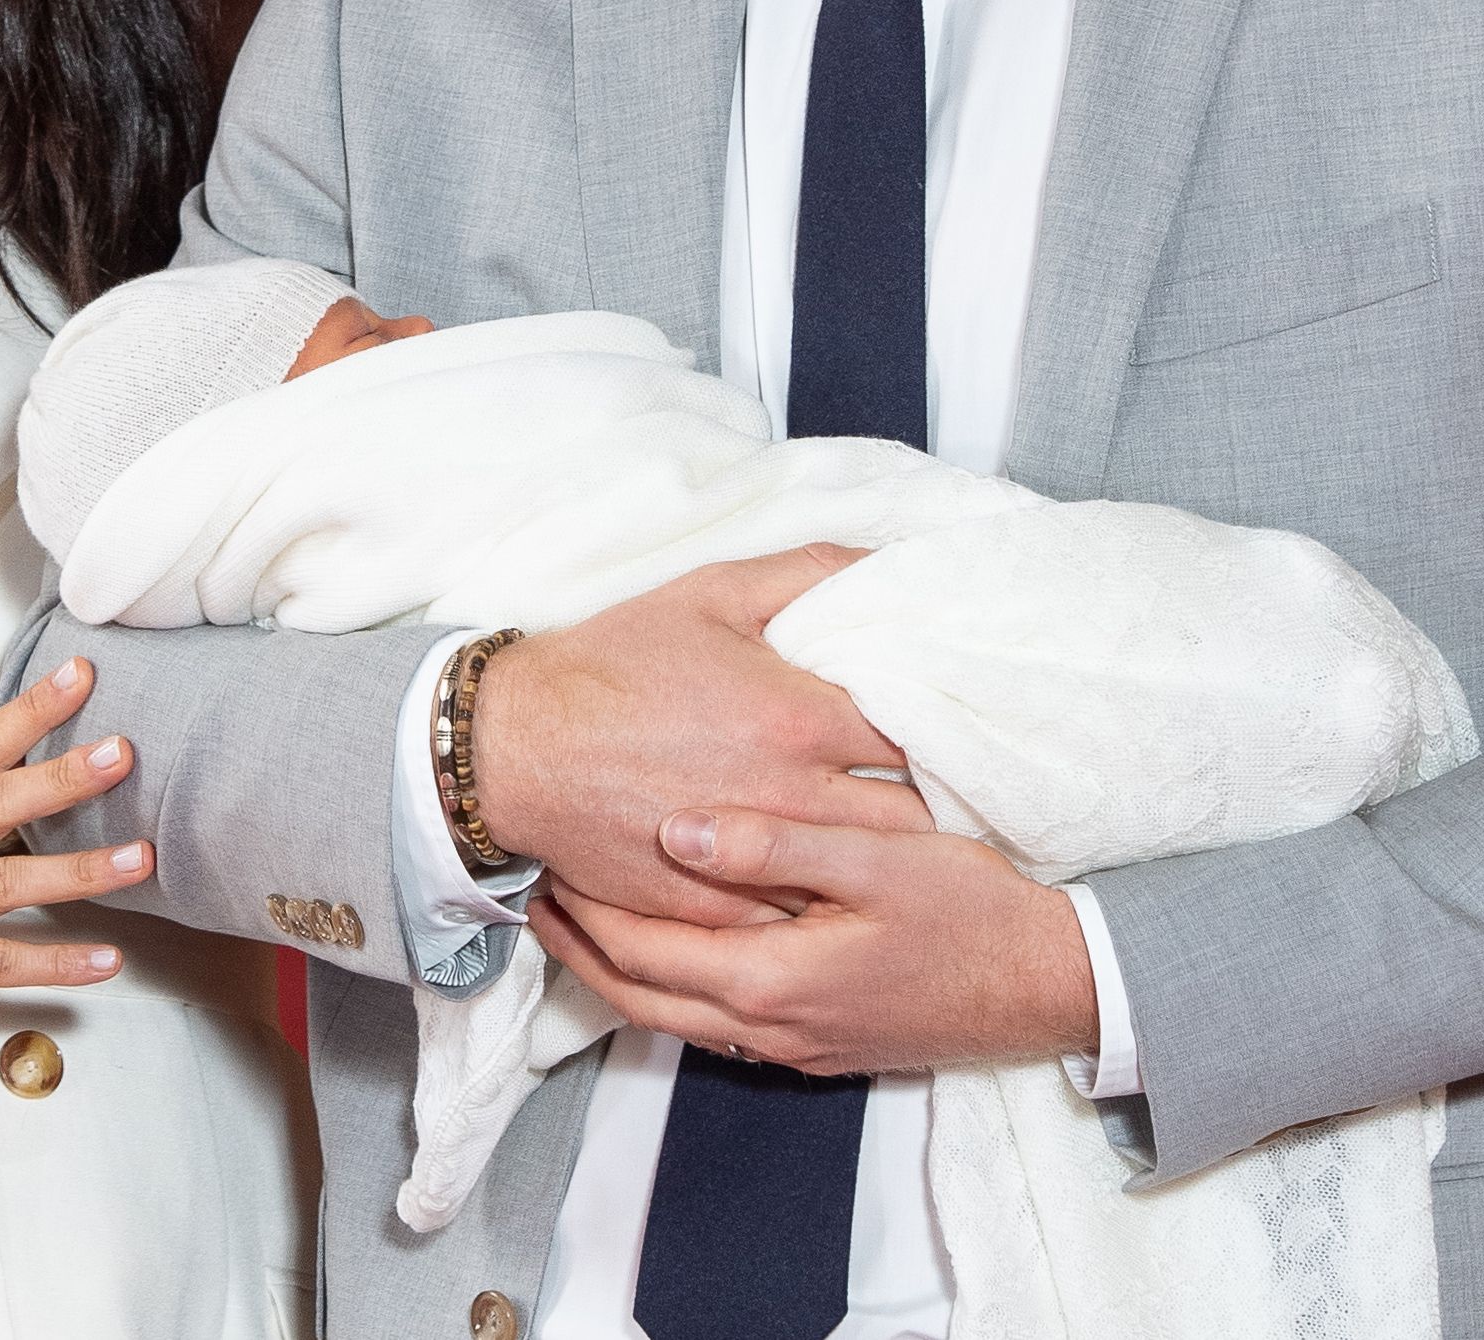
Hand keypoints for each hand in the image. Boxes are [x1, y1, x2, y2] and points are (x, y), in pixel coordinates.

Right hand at [469, 548, 931, 925]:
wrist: (517, 747)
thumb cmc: (615, 664)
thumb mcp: (712, 593)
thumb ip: (811, 572)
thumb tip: (891, 563)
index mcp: (799, 718)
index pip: (923, 738)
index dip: (953, 734)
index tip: (966, 732)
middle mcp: (789, 798)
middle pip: (911, 821)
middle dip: (939, 807)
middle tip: (954, 795)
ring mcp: (755, 863)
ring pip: (862, 879)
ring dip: (889, 864)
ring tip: (912, 849)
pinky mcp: (717, 910)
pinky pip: (800, 920)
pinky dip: (824, 905)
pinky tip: (838, 889)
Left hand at [530, 807, 1097, 1075]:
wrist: (1047, 986)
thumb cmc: (970, 912)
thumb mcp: (876, 859)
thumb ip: (775, 844)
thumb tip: (677, 832)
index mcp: (770, 978)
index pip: (640, 951)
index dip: (585, 908)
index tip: (547, 859)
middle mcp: (769, 1027)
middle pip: (638, 997)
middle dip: (580, 948)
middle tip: (538, 893)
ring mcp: (793, 1046)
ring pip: (673, 1018)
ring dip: (620, 971)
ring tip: (585, 916)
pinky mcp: (818, 1045)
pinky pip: (716, 1024)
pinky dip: (673, 988)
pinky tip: (673, 946)